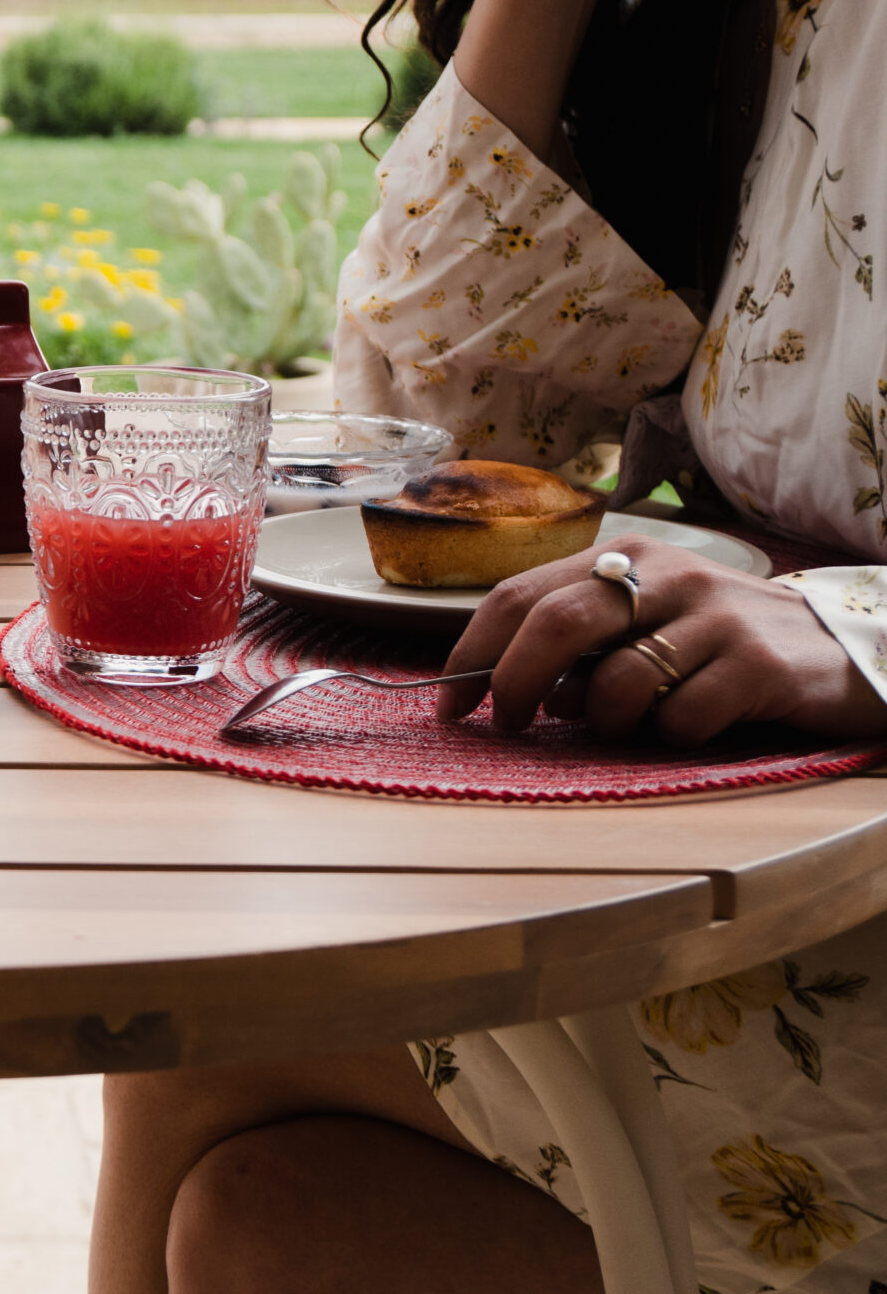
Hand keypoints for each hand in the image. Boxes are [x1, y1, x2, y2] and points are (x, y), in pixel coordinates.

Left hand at [437, 536, 886, 746]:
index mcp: (624, 557)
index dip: (472, 651)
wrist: (843, 646)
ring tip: (631, 723)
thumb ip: (579, 637)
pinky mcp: (759, 665)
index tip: (450, 705)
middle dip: (511, 683)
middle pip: (554, 624)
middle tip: (508, 724)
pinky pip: (679, 719)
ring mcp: (715, 616)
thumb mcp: (646, 618)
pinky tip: (694, 725)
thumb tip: (498, 682)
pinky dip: (670, 737)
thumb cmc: (718, 641)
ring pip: (615, 682)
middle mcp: (665, 574)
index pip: (520, 595)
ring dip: (605, 721)